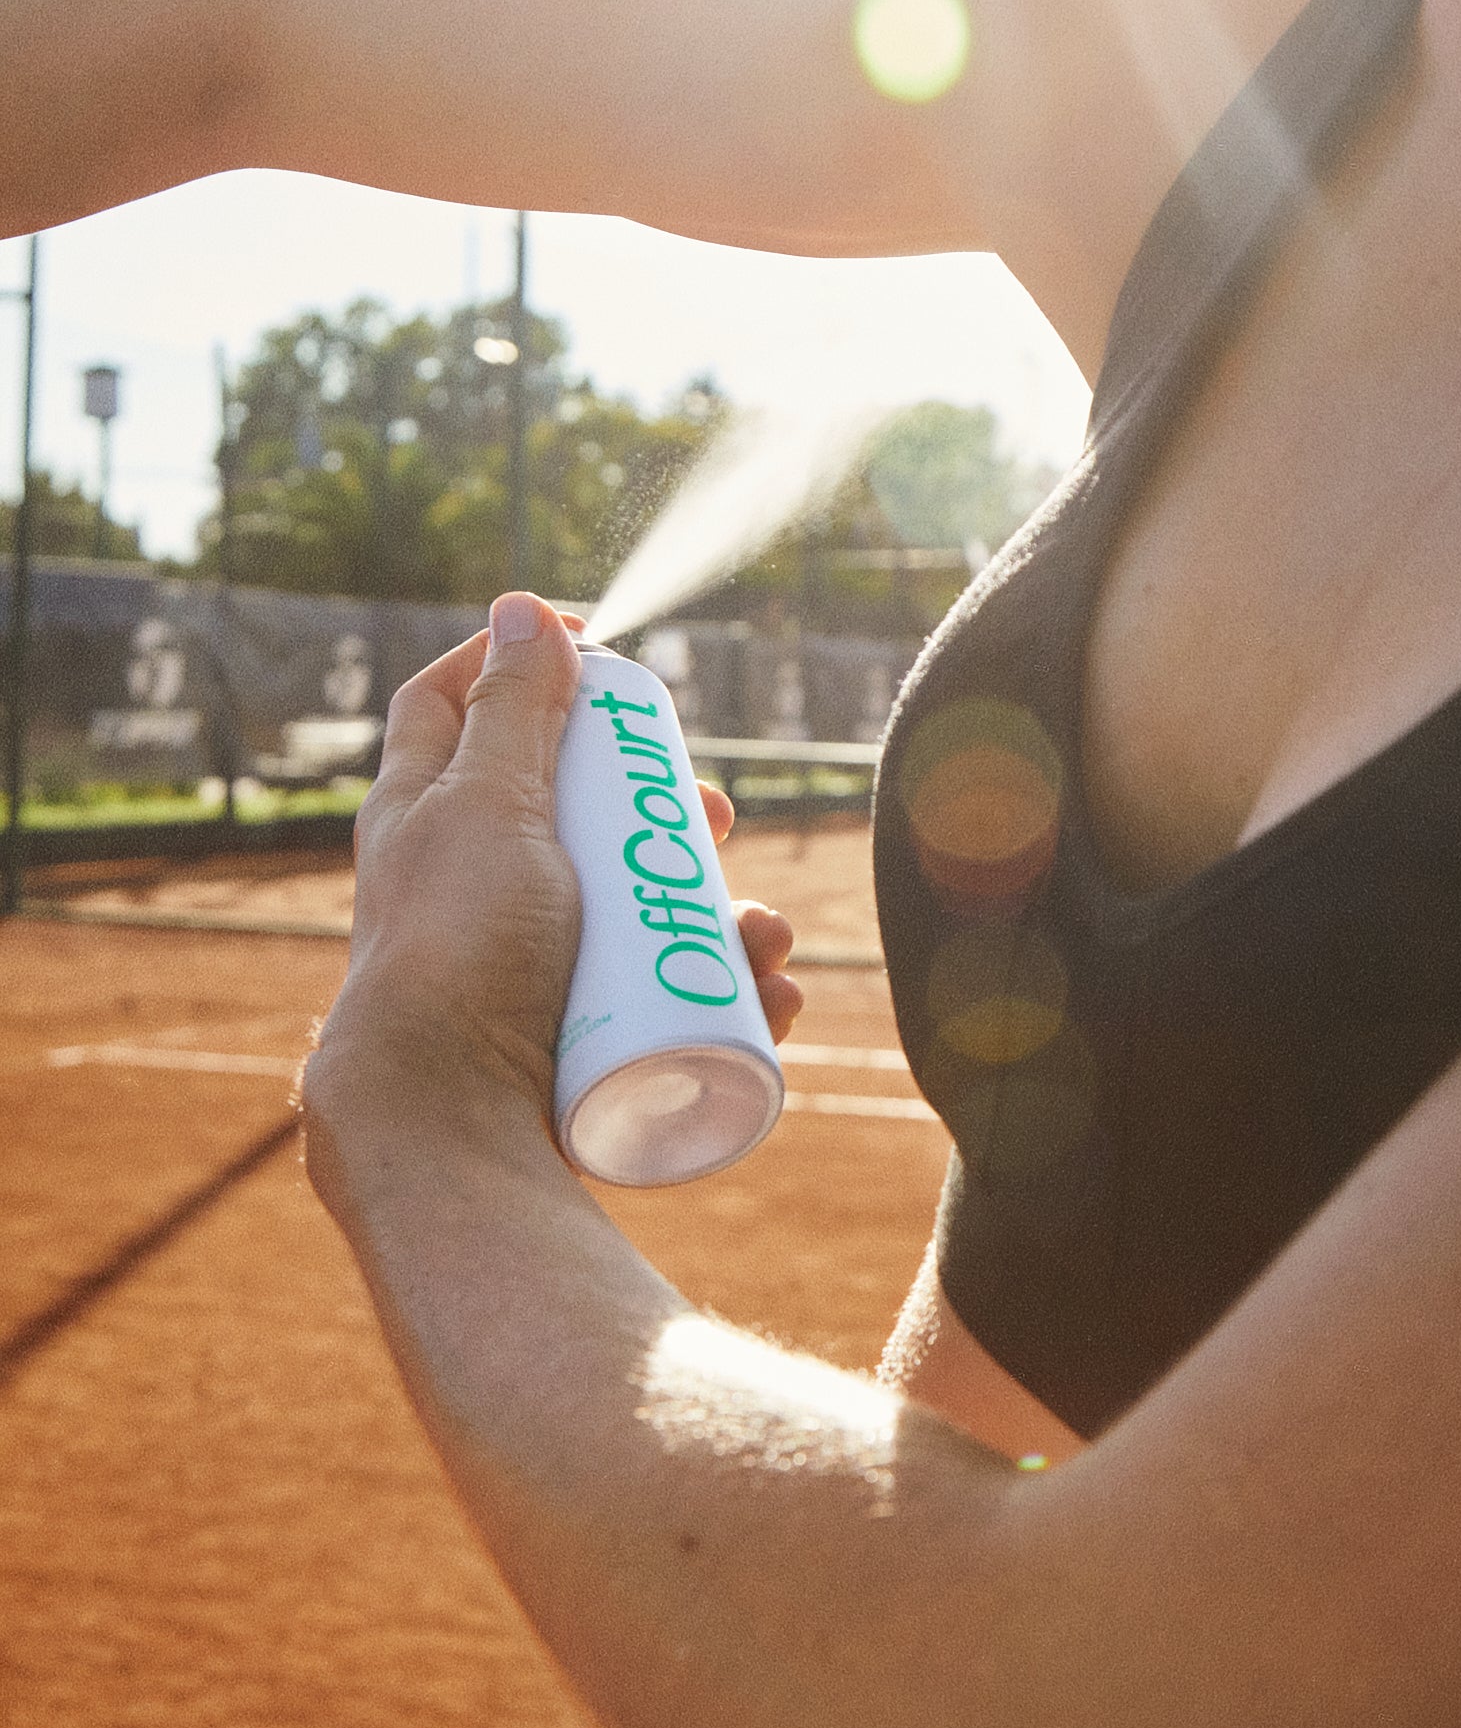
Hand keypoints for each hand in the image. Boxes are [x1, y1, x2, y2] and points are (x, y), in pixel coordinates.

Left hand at [309, 593, 800, 1143]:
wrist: (446, 1118)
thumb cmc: (455, 950)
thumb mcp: (489, 807)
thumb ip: (512, 710)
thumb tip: (523, 609)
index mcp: (423, 816)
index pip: (452, 704)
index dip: (516, 660)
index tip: (599, 647)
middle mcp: (467, 884)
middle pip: (577, 812)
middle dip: (664, 808)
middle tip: (714, 815)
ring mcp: (520, 964)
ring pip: (639, 913)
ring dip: (721, 915)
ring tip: (762, 931)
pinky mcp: (570, 1037)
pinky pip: (665, 1000)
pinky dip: (726, 993)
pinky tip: (770, 995)